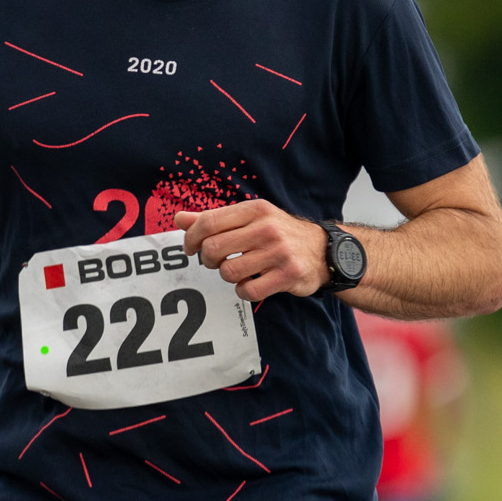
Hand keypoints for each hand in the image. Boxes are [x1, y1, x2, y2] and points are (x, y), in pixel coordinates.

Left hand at [174, 200, 328, 302]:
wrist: (323, 251)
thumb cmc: (279, 233)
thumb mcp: (250, 218)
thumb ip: (214, 219)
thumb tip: (178, 218)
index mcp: (255, 209)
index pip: (208, 222)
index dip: (191, 238)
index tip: (191, 248)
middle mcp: (267, 228)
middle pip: (213, 248)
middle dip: (206, 260)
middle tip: (213, 262)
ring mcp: (279, 252)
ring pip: (228, 272)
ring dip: (227, 276)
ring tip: (237, 271)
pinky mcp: (288, 275)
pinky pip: (249, 290)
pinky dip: (244, 291)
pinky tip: (251, 283)